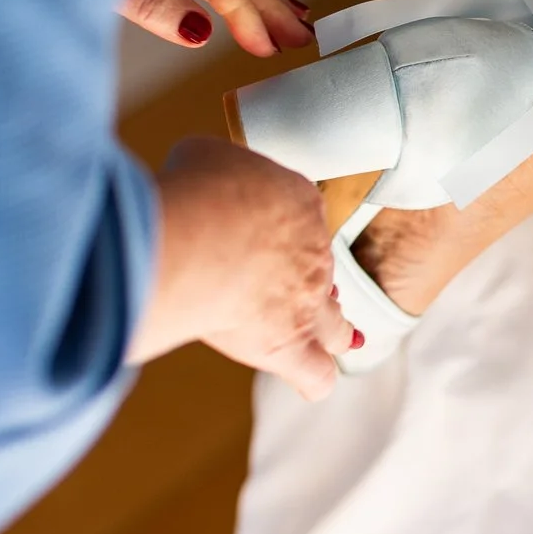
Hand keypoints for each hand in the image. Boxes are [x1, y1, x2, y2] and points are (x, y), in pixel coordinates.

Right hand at [131, 137, 350, 399]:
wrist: (197, 237)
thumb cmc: (195, 191)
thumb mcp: (204, 156)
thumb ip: (215, 170)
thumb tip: (200, 173)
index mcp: (299, 202)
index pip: (304, 217)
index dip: (283, 231)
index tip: (257, 235)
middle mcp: (315, 253)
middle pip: (325, 271)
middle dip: (305, 281)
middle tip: (277, 286)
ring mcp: (308, 302)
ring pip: (337, 326)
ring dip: (328, 331)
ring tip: (312, 336)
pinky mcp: (289, 345)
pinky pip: (317, 374)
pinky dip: (314, 377)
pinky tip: (308, 377)